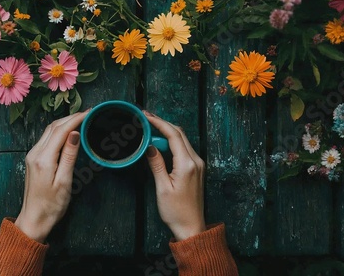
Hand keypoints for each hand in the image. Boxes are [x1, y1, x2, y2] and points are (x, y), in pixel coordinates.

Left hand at [15, 111, 87, 242]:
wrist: (34, 219)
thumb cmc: (52, 205)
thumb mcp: (64, 181)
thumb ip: (69, 155)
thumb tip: (75, 133)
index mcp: (43, 159)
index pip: (60, 131)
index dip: (76, 119)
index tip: (89, 112)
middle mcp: (35, 153)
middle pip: (53, 127)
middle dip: (70, 117)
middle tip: (88, 113)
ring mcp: (32, 155)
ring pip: (49, 131)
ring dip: (64, 122)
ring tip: (81, 119)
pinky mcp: (33, 159)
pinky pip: (46, 139)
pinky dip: (58, 131)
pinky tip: (68, 131)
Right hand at [144, 111, 205, 240]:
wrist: (191, 227)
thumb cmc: (176, 211)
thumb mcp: (162, 188)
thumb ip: (156, 164)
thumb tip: (150, 146)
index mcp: (187, 164)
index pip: (173, 135)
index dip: (159, 122)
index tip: (146, 116)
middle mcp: (196, 161)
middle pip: (179, 133)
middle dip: (163, 123)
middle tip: (146, 118)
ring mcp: (198, 164)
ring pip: (182, 139)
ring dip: (167, 131)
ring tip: (150, 127)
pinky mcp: (196, 169)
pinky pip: (184, 148)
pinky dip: (172, 141)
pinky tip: (161, 142)